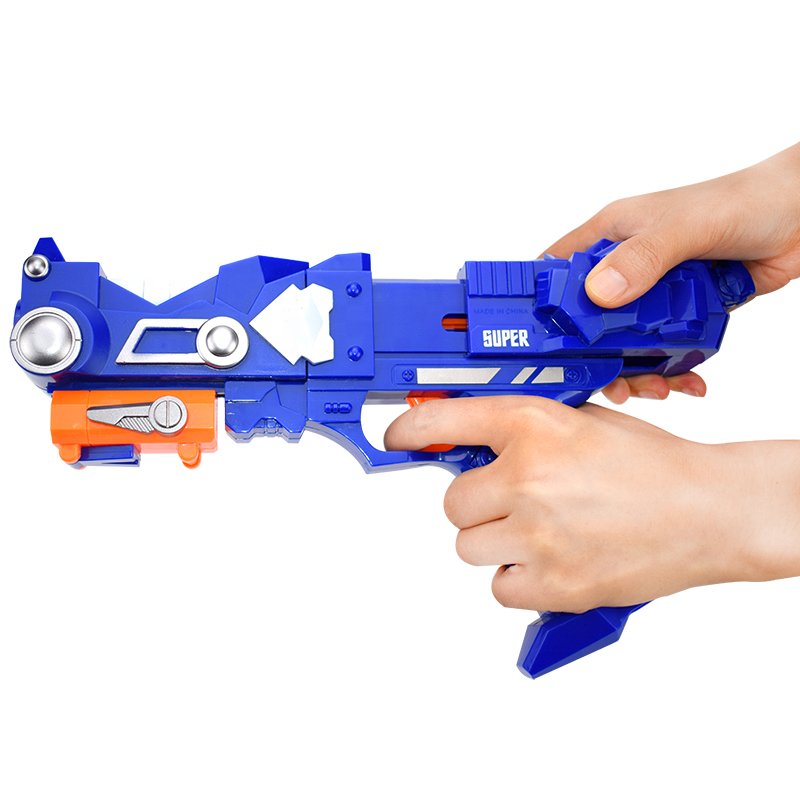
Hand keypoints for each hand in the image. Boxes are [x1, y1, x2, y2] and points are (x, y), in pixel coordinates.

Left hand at [384, 396, 799, 612]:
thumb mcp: (582, 422)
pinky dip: (518, 580)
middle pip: (452, 503)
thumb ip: (523, 432)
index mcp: (535, 426)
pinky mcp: (553, 585)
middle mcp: (528, 477)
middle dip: (478, 505)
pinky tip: (553, 561)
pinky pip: (499, 588)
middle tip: (516, 504)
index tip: (396, 438)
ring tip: (540, 533)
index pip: (443, 422)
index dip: (410, 431)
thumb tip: (470, 443)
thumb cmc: (652, 465)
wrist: (708, 511)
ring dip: (495, 543)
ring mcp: (538, 535)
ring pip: (469, 547)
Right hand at [545, 141, 799, 403]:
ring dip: (639, 370)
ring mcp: (657, 290)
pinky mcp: (685, 309)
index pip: (559, 269)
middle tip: (609, 381)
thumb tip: (600, 293)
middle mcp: (629, 264)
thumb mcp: (687, 227)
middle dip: (598, 355)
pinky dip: (674, 368)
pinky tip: (687, 381)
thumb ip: (643, 257)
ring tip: (654, 388)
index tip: (541, 342)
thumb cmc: (747, 200)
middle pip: (592, 319)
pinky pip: (668, 346)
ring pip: (629, 340)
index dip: (544, 304)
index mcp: (614, 233)